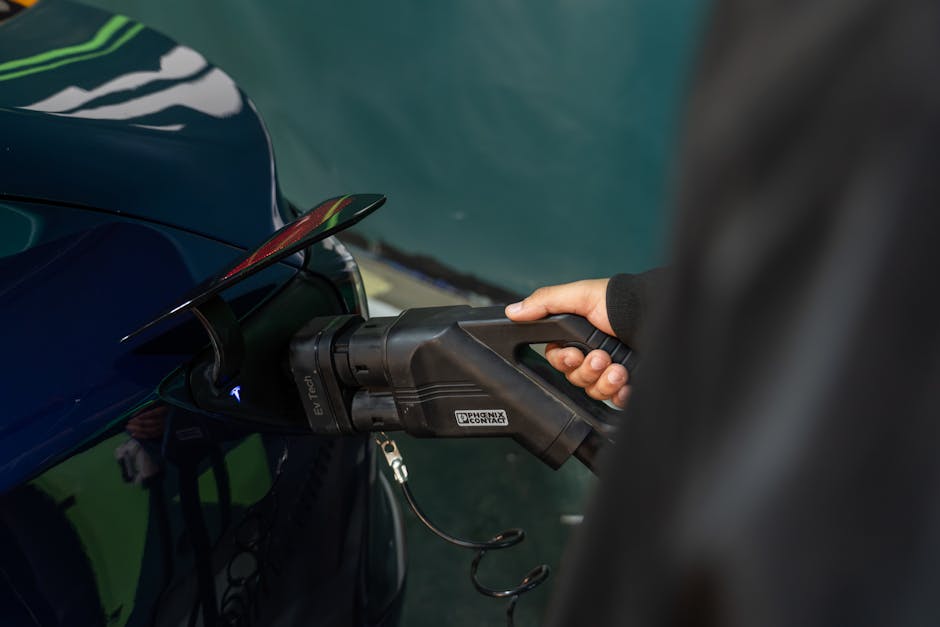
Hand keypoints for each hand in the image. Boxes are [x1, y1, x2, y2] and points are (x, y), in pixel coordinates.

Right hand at [505, 279, 629, 407]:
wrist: (655, 313)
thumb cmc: (619, 301)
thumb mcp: (578, 295)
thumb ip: (544, 303)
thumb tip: (513, 312)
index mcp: (578, 337)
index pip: (559, 360)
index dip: (564, 361)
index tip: (573, 355)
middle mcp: (594, 355)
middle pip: (575, 378)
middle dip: (587, 370)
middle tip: (600, 358)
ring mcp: (612, 371)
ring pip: (594, 391)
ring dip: (604, 382)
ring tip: (618, 369)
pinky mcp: (629, 384)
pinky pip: (616, 400)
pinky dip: (620, 394)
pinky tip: (626, 383)